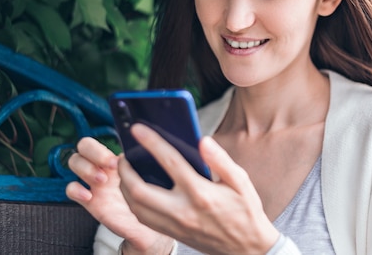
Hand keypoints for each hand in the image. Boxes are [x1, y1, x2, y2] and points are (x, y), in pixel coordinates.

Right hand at [66, 137, 173, 253]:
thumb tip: (196, 140)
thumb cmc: (169, 192)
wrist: (163, 222)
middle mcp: (108, 163)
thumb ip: (175, 157)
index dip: (116, 134)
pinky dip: (75, 189)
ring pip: (75, 162)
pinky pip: (71, 189)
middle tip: (111, 163)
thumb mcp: (173, 173)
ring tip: (103, 179)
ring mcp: (96, 180)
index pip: (108, 133)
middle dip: (94, 151)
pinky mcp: (91, 199)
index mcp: (127, 153)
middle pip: (85, 144)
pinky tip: (89, 195)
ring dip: (85, 168)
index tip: (125, 146)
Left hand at [118, 123, 279, 254]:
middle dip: (126, 170)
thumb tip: (203, 140)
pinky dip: (133, 202)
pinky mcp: (172, 233)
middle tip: (125, 155)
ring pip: (136, 207)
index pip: (170, 162)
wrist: (246, 248)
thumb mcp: (241, 181)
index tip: (138, 129)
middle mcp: (183, 210)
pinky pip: (143, 218)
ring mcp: (175, 225)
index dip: (152, 142)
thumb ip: (221, 160)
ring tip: (126, 170)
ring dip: (125, 187)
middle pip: (140, 190)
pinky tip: (135, 190)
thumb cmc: (245, 210)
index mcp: (201, 193)